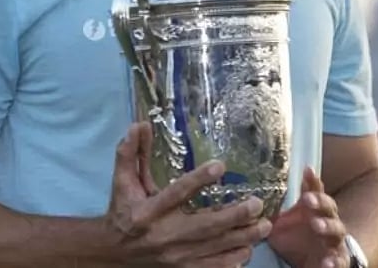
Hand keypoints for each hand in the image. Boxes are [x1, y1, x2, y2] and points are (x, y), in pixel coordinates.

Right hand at [105, 122, 271, 266]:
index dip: (198, 180)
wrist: (113, 254)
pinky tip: (248, 250)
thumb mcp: (122, 181)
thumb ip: (129, 153)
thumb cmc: (122, 212)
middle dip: (233, 216)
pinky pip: (211, 267)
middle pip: (203, 226)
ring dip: (241, 238)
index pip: (176, 194)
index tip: (221, 165)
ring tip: (264, 226)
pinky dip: (231, 260)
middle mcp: (163, 235)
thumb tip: (140, 125)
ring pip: (213, 248)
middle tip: (257, 204)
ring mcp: (174, 256)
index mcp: (147, 211)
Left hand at [267, 167, 350, 267]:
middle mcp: (328, 221)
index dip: (312, 181)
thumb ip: (271, 214)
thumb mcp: (281, 226)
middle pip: (328, 206)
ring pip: (337, 229)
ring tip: (317, 225)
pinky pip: (339, 259)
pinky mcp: (338, 259)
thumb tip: (252, 202)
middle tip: (307, 199)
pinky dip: (334, 261)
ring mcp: (335, 240)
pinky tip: (327, 262)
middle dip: (319, 201)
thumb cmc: (297, 240)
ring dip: (328, 226)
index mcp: (314, 210)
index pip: (315, 191)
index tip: (306, 170)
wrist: (312, 264)